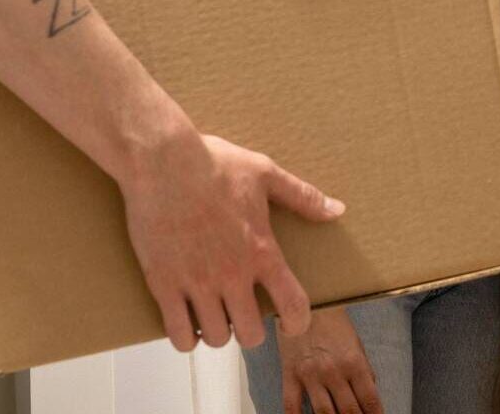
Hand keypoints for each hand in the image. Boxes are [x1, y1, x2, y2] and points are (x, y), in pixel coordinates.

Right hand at [118, 128, 343, 350]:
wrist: (161, 160)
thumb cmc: (214, 163)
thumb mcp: (265, 173)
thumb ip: (303, 197)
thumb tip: (337, 209)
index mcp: (261, 250)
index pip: (292, 305)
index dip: (297, 323)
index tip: (291, 324)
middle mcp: (232, 274)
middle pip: (250, 335)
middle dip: (251, 330)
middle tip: (244, 313)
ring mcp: (196, 282)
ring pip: (216, 338)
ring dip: (218, 331)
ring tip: (215, 313)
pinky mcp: (164, 284)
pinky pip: (178, 335)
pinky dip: (185, 336)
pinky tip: (188, 320)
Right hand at [280, 307, 383, 413]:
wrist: (305, 298)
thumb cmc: (333, 319)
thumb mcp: (355, 341)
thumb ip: (363, 368)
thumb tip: (371, 391)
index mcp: (354, 362)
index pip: (369, 399)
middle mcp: (334, 371)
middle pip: (348, 411)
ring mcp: (310, 375)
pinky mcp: (290, 374)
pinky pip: (291, 406)